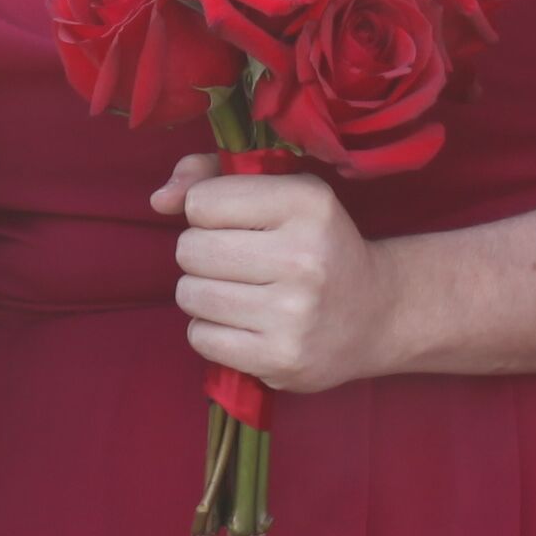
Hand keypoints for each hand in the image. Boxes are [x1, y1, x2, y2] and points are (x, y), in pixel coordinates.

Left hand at [158, 154, 404, 395]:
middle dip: (201, 253)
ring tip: (238, 291)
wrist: (376, 313)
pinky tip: (243, 323)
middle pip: (190, 249)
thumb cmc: (315, 243)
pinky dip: (211, 330)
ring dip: (202, 293)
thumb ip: (211, 176)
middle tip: (236, 261)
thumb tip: (159, 200)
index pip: (202, 202)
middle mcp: (303, 258)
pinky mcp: (280, 359)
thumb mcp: (281, 191)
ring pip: (190, 295)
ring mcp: (293, 315)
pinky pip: (200, 337)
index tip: (235, 223)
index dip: (207, 211)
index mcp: (307, 204)